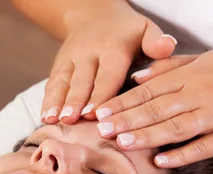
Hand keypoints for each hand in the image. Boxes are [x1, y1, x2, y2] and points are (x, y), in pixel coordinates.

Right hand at [41, 3, 175, 124]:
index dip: (100, 95)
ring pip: (63, 83)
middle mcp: (88, 54)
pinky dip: (48, 100)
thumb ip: (155, 41)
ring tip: (53, 120)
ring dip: (57, 102)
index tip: (94, 113)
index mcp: (113, 49)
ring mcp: (71, 60)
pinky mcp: (59, 67)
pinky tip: (44, 116)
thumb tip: (167, 46)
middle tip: (72, 120)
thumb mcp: (145, 29)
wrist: (93, 15)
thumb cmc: (127, 32)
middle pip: (82, 81)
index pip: (107, 75)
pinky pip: (52, 84)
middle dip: (76, 101)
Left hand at [95, 50, 212, 167]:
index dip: (123, 101)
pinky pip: (203, 147)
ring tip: (122, 144)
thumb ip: (170, 68)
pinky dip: (181, 154)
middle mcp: (201, 94)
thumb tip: (137, 76)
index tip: (101, 110)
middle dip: (127, 119)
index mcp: (192, 76)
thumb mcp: (206, 61)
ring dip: (147, 136)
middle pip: (157, 108)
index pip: (150, 90)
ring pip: (176, 126)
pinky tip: (160, 161)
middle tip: (101, 130)